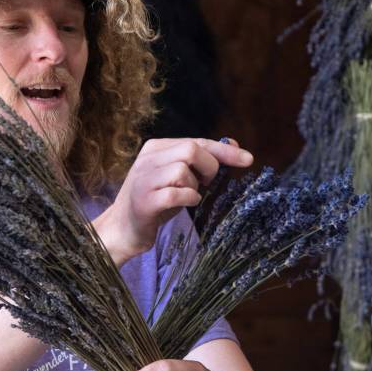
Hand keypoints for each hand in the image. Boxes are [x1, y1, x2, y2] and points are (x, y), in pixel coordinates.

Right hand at [93, 138, 252, 265]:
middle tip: (205, 184)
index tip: (248, 159)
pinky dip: (188, 199)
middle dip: (209, 168)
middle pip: (191, 150)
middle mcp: (147, 159)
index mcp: (155, 148)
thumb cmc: (156, 202)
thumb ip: (200, 160)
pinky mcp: (144, 201)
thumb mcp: (178, 177)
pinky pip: (176, 194)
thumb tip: (234, 144)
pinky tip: (186, 203)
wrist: (123, 229)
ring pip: (183, 170)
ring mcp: (144, 179)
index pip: (197, 141)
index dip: (225, 151)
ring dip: (194, 186)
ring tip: (187, 196)